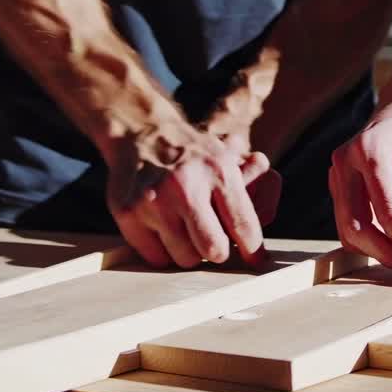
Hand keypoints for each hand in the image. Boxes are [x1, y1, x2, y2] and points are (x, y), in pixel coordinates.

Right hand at [105, 120, 277, 268]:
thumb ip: (256, 190)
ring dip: (190, 252)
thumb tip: (263, 242)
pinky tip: (164, 229)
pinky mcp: (128, 213)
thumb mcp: (229, 158)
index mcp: (218, 171)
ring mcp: (154, 201)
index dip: (253, 250)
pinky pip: (155, 257)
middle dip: (219, 252)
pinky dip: (163, 251)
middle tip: (215, 243)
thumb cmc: (193, 153)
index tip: (255, 259)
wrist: (142, 131)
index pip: (243, 226)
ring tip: (186, 229)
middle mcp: (185, 186)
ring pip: (184, 258)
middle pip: (215, 250)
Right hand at [329, 77, 391, 276]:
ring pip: (346, 225)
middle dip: (386, 252)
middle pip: (356, 224)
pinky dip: (367, 237)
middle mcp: (345, 159)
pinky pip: (347, 216)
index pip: (387, 210)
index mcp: (372, 149)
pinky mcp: (339, 178)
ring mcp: (337, 168)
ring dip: (374, 249)